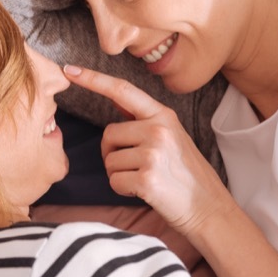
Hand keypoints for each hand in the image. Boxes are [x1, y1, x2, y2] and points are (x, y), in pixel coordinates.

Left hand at [63, 65, 234, 237]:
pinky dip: (123, 190)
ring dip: (120, 174)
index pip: (122, 90)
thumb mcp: (171, 136)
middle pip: (108, 135)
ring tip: (145, 178)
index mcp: (163, 115)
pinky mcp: (147, 179)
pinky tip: (143, 191)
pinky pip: (114, 181)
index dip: (94, 79)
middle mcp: (158, 130)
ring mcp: (153, 154)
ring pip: (109, 161)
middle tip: (137, 166)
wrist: (207, 206)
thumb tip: (116, 98)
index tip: (70, 70)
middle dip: (113, 153)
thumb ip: (143, 119)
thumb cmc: (185, 173)